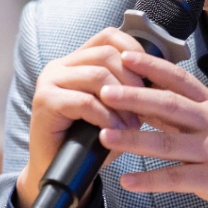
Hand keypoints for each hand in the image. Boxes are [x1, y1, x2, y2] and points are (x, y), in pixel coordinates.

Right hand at [14, 28, 145, 207]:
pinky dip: (106, 117)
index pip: (109, 36)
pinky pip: (85, 101)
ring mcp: (50, 82)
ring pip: (97, 75)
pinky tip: (115, 130)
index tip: (152, 74)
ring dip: (122, 101)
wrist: (62, 171)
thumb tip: (162, 76)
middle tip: (146, 106)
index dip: (134, 49)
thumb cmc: (91, 138)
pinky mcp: (45, 102)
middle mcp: (60, 65)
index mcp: (77, 60)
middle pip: (106, 54)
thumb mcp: (115, 107)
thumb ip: (130, 88)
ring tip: (133, 124)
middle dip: (132, 80)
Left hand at [97, 50, 207, 207]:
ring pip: (168, 142)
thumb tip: (151, 102)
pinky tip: (127, 182)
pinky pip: (176, 178)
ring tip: (105, 137)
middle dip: (135, 96)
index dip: (152, 66)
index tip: (126, 56)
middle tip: (105, 90)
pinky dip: (150, 181)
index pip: (179, 79)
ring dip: (133, 140)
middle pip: (169, 105)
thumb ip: (188, 115)